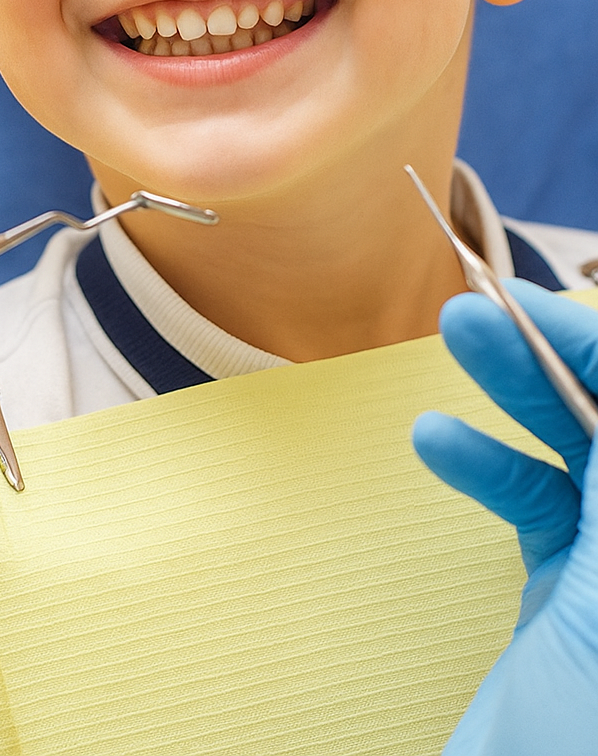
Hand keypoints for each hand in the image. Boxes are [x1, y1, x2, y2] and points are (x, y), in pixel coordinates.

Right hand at [413, 282, 597, 753]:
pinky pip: (536, 502)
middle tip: (481, 307)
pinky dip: (485, 464)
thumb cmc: (580, 738)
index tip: (539, 304)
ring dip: (514, 392)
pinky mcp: (570, 594)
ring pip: (578, 451)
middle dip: (556, 357)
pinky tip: (438, 439)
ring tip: (454, 336)